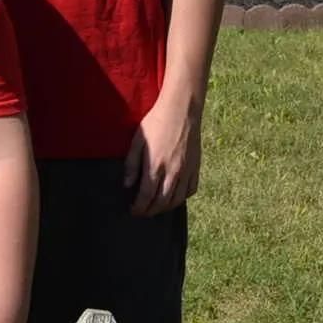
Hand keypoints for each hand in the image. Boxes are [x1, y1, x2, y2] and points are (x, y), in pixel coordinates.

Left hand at [123, 92, 201, 215]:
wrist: (181, 110)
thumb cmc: (156, 122)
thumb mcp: (137, 141)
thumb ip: (131, 164)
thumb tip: (127, 185)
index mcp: (155, 166)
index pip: (146, 196)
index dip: (139, 207)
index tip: (133, 210)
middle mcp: (172, 173)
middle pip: (161, 202)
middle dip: (150, 211)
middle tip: (142, 212)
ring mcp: (186, 171)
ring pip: (177, 200)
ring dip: (165, 208)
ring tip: (156, 207)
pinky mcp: (196, 167)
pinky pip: (190, 190)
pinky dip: (182, 198)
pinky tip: (174, 197)